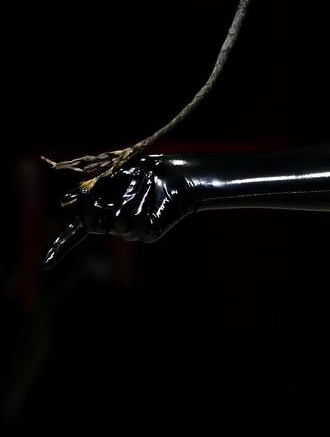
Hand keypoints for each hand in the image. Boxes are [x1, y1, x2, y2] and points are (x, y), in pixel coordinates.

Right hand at [43, 155, 194, 269]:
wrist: (178, 173)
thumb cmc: (146, 171)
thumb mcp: (114, 173)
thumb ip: (91, 185)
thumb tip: (64, 202)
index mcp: (101, 212)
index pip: (76, 233)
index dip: (60, 247)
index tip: (45, 265)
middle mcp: (113, 225)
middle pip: (92, 223)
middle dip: (89, 205)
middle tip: (89, 190)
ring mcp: (131, 232)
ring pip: (118, 219)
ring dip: (131, 195)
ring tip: (145, 181)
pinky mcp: (149, 234)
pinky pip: (139, 222)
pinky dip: (145, 201)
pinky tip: (155, 194)